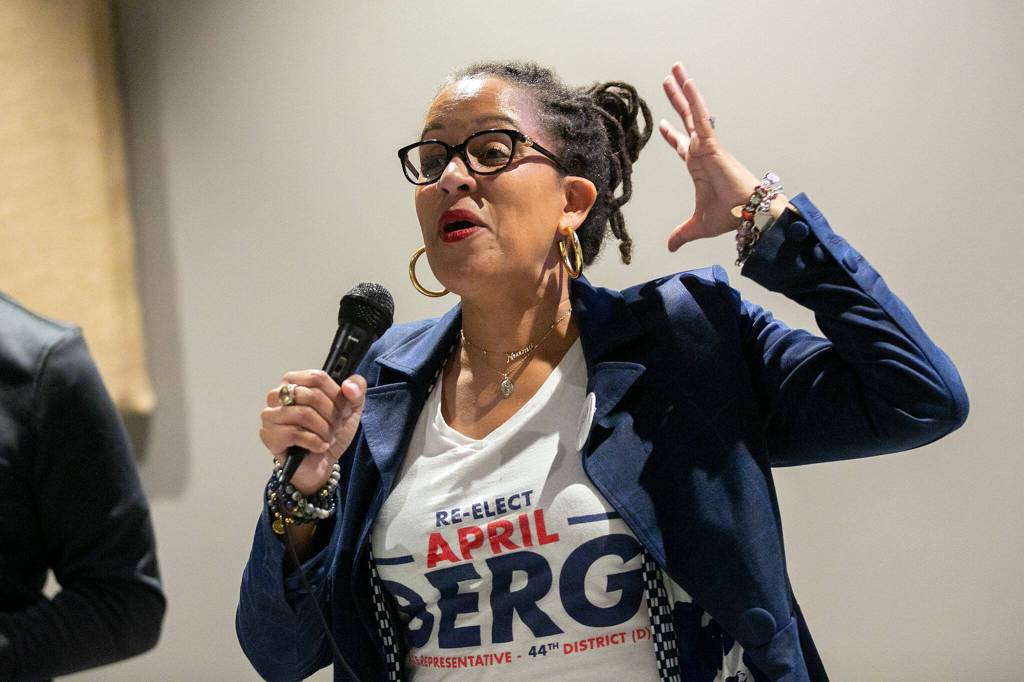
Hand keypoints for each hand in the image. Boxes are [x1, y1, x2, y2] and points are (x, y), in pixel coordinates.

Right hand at [260, 370, 365, 495]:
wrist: (323, 462)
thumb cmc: (331, 431)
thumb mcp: (351, 408)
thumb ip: (356, 389)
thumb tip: (349, 386)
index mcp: (295, 381)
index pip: (317, 378)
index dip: (336, 395)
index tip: (342, 409)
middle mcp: (278, 394)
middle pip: (311, 395)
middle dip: (331, 415)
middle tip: (335, 427)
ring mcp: (270, 415)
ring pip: (303, 414)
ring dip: (323, 430)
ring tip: (327, 437)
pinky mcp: (269, 435)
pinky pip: (294, 434)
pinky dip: (314, 442)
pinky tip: (320, 446)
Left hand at [658, 63, 781, 251]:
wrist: (748, 214)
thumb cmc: (730, 216)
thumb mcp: (698, 225)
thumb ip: (682, 233)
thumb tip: (669, 247)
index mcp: (699, 166)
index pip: (683, 145)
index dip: (672, 135)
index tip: (663, 124)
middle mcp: (702, 151)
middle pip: (686, 120)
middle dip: (676, 101)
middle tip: (667, 81)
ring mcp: (707, 145)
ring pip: (693, 111)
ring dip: (683, 90)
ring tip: (674, 69)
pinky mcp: (712, 144)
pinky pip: (701, 117)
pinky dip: (694, 100)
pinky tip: (687, 83)